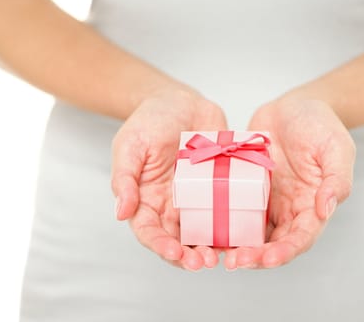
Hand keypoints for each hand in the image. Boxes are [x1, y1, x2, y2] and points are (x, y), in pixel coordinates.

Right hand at [111, 88, 226, 269]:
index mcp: (147, 199)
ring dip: (212, 247)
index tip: (174, 253)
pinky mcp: (219, 186)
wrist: (179, 101)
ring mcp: (197, 198)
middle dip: (189, 256)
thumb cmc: (149, 121)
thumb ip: (125, 178)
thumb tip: (121, 213)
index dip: (160, 246)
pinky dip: (233, 224)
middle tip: (204, 262)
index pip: (150, 231)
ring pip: (204, 231)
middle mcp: (172, 204)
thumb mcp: (130, 145)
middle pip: (178, 239)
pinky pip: (227, 209)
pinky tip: (243, 233)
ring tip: (223, 257)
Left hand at [224, 98, 354, 268]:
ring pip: (253, 233)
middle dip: (258, 257)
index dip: (287, 251)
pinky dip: (226, 223)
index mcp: (313, 204)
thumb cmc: (320, 124)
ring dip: (239, 247)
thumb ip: (337, 178)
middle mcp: (290, 208)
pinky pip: (236, 209)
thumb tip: (326, 209)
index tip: (269, 258)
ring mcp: (266, 199)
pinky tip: (209, 229)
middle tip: (237, 262)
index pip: (302, 237)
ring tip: (221, 254)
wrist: (294, 106)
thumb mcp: (336, 147)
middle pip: (275, 243)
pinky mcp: (247, 188)